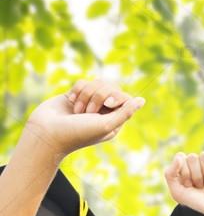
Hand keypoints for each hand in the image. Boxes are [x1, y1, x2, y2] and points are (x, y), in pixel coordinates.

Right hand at [25, 80, 143, 157]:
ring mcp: (90, 102)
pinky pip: (82, 82)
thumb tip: (142, 100)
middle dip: (98, 96)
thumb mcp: (106, 125)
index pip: (125, 98)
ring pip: (96, 83)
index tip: (106, 104)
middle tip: (88, 112)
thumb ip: (125, 112)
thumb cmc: (78, 133)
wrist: (48, 131)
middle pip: (111, 88)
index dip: (116, 96)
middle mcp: (104, 111)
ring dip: (85, 95)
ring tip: (77, 111)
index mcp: (115, 120)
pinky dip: (76, 91)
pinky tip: (70, 102)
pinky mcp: (77, 95)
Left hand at [165, 151, 203, 215]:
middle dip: (194, 175)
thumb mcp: (177, 192)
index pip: (180, 157)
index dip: (183, 172)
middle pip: (192, 157)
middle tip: (200, 187)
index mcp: (186, 168)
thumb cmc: (198, 204)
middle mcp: (199, 165)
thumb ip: (169, 174)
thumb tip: (180, 155)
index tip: (188, 186)